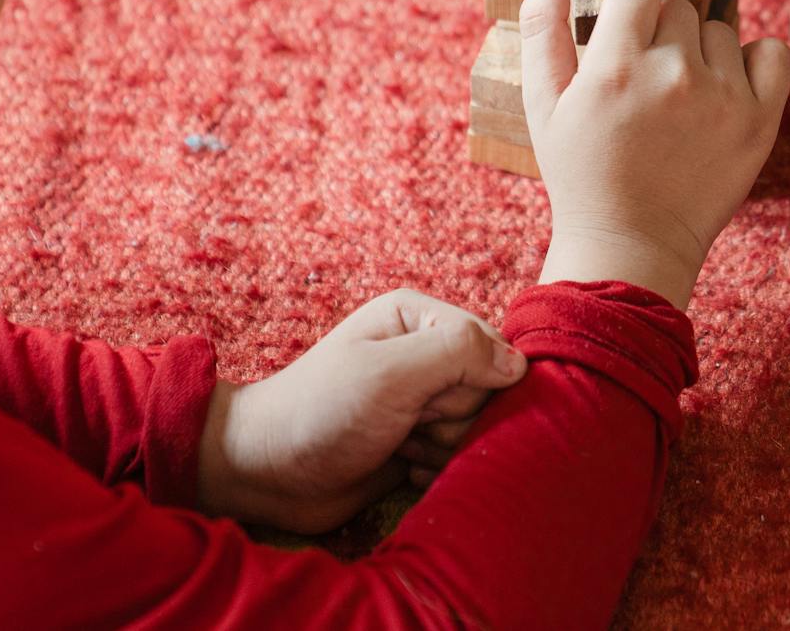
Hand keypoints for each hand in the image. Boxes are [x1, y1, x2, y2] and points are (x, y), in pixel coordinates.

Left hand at [197, 290, 527, 532]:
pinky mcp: (417, 440)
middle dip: (451, 417)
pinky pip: (458, 455)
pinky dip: (435, 468)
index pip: (491, 346)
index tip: (429, 397)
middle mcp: (424, 352)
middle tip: (407, 423)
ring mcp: (421, 398)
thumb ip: (459, 353)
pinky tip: (403, 467)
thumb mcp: (391, 372)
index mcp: (417, 316)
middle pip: (487, 390)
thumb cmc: (322, 411)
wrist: (269, 472)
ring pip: (476, 426)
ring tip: (399, 445)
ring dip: (442, 446)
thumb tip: (519, 365)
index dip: (472, 381)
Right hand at [518, 0, 789, 309]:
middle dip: (660, 27)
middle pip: (678, 5)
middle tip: (643, 74)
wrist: (632, 245)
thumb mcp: (543, 100)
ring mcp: (723, 97)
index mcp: (616, 64)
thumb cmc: (579, 171)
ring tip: (676, 96)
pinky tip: (723, 90)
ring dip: (699, 50)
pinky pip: (769, 52)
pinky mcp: (760, 121)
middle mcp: (673, 74)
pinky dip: (752, 62)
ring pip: (719, 29)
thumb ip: (543, 23)